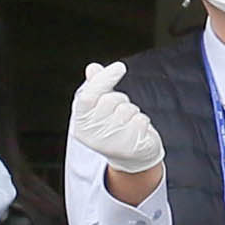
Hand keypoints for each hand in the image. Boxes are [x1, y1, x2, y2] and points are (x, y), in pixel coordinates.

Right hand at [68, 60, 164, 176]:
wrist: (130, 157)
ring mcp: (112, 143)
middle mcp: (93, 135)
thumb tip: (92, 67)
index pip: (88, 96)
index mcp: (81, 124)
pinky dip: (143, 121)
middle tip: (120, 111)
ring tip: (128, 124)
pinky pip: (141, 120)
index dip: (103, 79)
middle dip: (120, 99)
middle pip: (110, 100)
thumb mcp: (100, 107)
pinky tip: (137, 132)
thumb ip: (95, 87)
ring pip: (127, 109)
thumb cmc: (113, 126)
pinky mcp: (131, 147)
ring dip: (132, 111)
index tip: (120, 66)